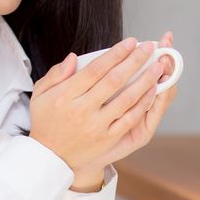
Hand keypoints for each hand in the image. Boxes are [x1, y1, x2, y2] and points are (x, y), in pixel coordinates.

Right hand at [28, 37, 165, 174]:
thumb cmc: (46, 121)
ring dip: (145, 81)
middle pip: (114, 80)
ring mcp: (97, 125)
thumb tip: (74, 57)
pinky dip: (143, 103)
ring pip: (126, 99)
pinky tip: (153, 91)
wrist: (50, 158)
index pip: (96, 69)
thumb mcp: (41, 95)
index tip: (130, 42)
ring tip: (158, 66)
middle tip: (149, 47)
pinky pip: (129, 118)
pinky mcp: (108, 138)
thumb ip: (56, 74)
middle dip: (135, 61)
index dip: (115, 54)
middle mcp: (82, 109)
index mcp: (67, 95)